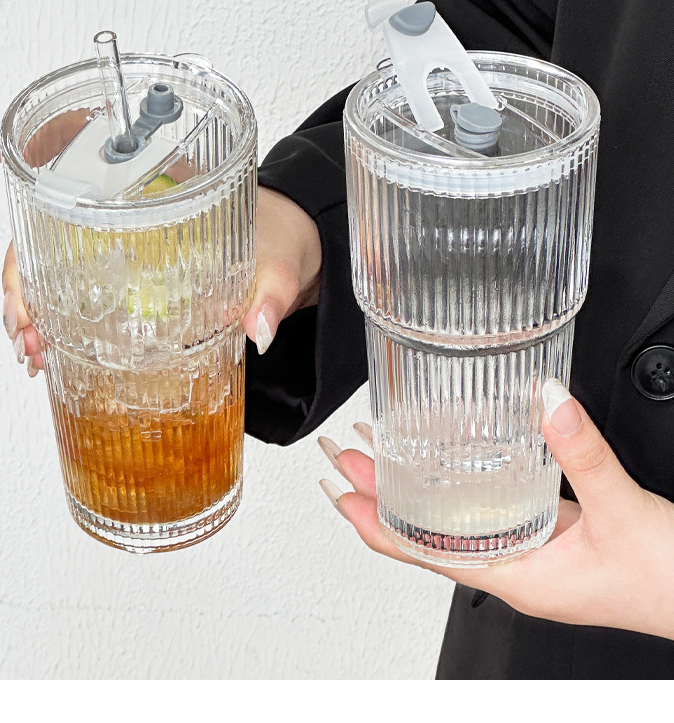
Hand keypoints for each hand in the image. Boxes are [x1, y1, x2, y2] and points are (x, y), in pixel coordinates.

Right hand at [1, 182, 321, 375]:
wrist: (295, 245)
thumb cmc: (282, 233)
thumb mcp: (281, 256)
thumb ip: (274, 290)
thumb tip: (259, 327)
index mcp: (163, 192)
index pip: (78, 185)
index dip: (32, 211)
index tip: (17, 257)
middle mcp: (132, 215)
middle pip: (48, 234)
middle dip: (23, 283)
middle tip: (27, 330)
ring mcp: (126, 248)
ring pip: (53, 266)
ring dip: (31, 308)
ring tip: (34, 350)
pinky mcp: (131, 280)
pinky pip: (78, 293)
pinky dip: (54, 321)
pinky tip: (49, 350)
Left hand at [319, 380, 673, 640]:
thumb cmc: (667, 581)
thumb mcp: (621, 511)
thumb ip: (582, 454)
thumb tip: (547, 402)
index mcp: (518, 578)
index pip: (425, 552)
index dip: (378, 522)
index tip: (342, 492)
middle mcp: (517, 570)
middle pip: (431, 534)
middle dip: (385, 498)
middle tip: (350, 459)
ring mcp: (535, 555)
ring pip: (460, 522)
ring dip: (421, 490)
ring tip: (388, 457)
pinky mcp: (555, 538)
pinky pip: (496, 512)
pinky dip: (467, 487)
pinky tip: (460, 464)